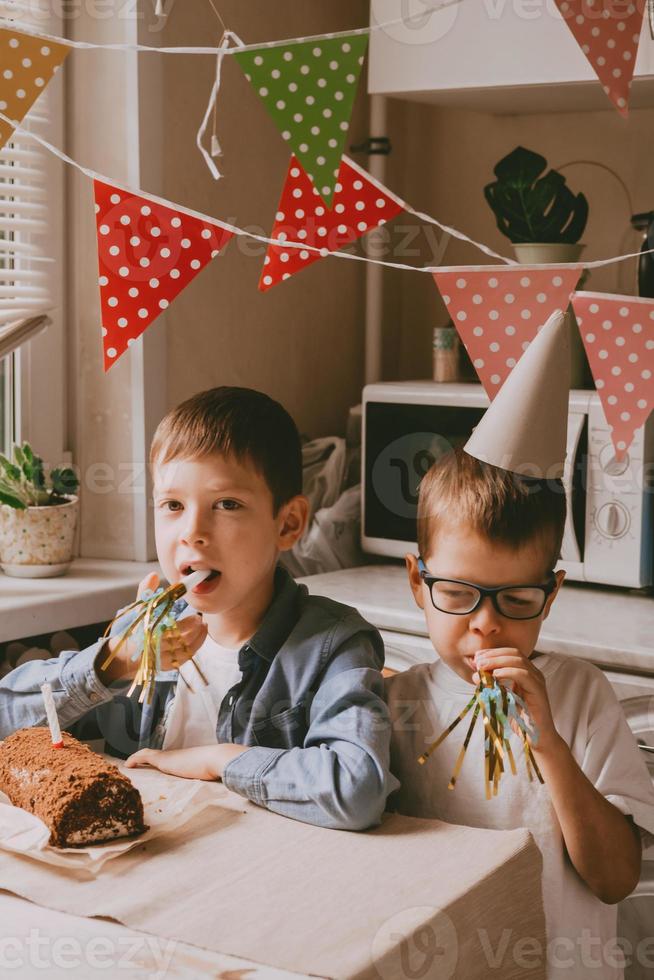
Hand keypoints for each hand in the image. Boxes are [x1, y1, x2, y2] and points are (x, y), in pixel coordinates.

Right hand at [97, 572, 207, 683]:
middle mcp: (157, 649)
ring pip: (187, 651)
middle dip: (196, 630)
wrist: (124, 655)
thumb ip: (145, 592)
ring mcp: (163, 660)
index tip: (196, 615)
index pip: (174, 630)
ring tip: (204, 627)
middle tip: (201, 620)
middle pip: (183, 641)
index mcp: (149, 634)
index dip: (188, 624)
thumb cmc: (133, 629)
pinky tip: (198, 638)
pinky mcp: (167, 667)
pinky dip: (194, 648)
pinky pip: (185, 658)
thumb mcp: (137, 610)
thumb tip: (153, 575)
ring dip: (199, 639)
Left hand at [125, 743, 248, 780]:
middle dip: (143, 762)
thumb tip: (219, 798)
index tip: (149, 771)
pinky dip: (136, 759)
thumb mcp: (210, 780)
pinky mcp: (164, 759)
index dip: (157, 764)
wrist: (217, 760)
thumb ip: (209, 786)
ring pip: (147, 755)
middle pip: (155, 757)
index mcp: (184, 762)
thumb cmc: (216, 771)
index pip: (167, 761)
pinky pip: (145, 756)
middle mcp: (176, 757)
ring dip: (137, 760)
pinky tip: (127, 765)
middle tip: (132, 770)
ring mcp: (170, 757)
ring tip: (127, 768)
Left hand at [472, 647, 560, 754]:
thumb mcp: (501, 699)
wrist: (537, 739)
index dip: (492, 653)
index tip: (477, 657)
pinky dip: (508, 672)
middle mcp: (534, 674)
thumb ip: (490, 687)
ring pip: (519, 661)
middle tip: (477, 661)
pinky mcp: (538, 691)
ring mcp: (537, 681)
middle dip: (493, 654)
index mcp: (526, 673)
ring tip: (482, 667)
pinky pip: (524, 675)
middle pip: (514, 653)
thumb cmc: (519, 720)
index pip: (509, 654)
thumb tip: (475, 674)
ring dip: (497, 661)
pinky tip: (495, 676)